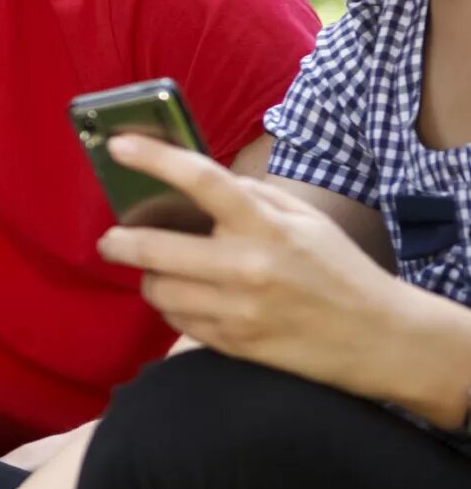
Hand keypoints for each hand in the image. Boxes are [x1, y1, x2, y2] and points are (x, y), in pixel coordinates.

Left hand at [94, 135, 421, 401]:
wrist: (377, 337)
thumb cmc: (338, 270)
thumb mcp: (306, 220)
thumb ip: (254, 197)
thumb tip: (200, 183)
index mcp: (267, 226)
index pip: (203, 181)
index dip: (155, 160)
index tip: (119, 146)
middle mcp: (247, 267)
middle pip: (153, 249)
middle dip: (119, 242)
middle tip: (111, 238)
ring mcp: (236, 309)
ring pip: (157, 290)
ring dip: (150, 278)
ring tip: (162, 270)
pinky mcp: (231, 342)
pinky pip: (176, 321)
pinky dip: (173, 306)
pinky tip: (189, 298)